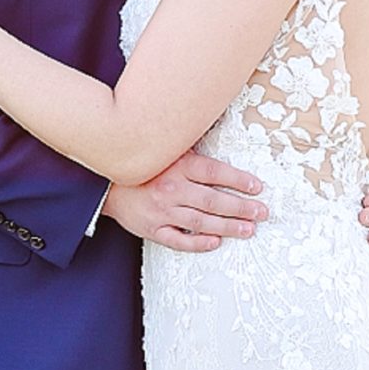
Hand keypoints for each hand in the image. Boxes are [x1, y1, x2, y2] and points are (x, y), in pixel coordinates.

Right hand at [103, 150, 269, 252]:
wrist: (106, 184)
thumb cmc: (144, 165)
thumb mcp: (168, 149)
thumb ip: (193, 148)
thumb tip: (218, 127)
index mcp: (177, 166)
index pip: (214, 173)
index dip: (238, 180)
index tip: (257, 187)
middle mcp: (171, 188)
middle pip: (213, 200)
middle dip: (241, 207)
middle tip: (262, 212)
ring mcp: (162, 211)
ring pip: (201, 221)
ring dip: (228, 226)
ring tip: (249, 229)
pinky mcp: (152, 229)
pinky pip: (178, 239)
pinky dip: (197, 243)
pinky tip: (215, 242)